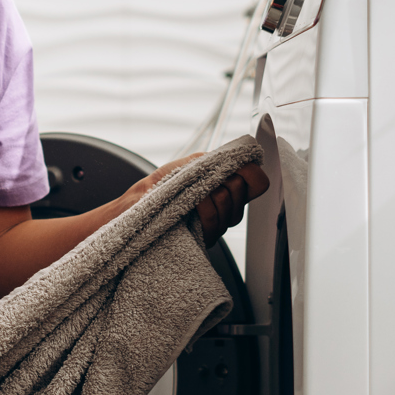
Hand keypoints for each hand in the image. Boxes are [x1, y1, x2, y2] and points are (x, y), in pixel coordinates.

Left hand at [127, 155, 271, 240]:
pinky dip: (202, 211)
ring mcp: (218, 224)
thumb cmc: (157, 187)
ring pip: (230, 209)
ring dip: (209, 198)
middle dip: (223, 183)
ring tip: (192, 196)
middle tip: (204, 182)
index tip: (239, 169)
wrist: (137, 207)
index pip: (258, 183)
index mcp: (226, 188)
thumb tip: (237, 155)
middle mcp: (226, 208)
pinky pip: (215, 223)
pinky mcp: (205, 239)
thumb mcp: (186, 165)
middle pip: (243, 194)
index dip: (253, 175)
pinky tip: (190, 209)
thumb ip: (212, 160)